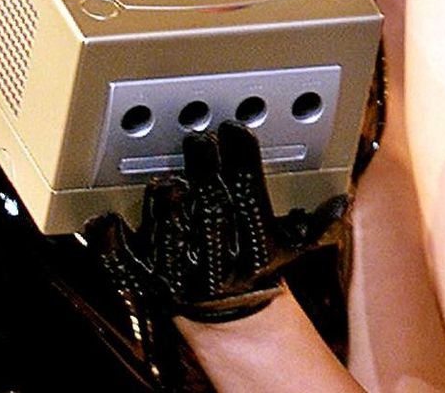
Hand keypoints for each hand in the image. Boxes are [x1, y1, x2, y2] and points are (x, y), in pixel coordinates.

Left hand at [85, 121, 348, 325]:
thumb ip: (312, 221)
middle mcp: (219, 263)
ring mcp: (180, 274)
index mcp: (254, 249)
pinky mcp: (147, 280)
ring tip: (165, 178)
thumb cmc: (259, 267)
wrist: (228, 313)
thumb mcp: (291, 246)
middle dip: (204, 174)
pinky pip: (125, 264)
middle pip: (211, 211)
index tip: (235, 131)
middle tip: (197, 141)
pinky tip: (104, 221)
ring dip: (166, 207)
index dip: (242, 162)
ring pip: (172, 236)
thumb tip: (340, 203)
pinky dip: (112, 244)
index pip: (250, 196)